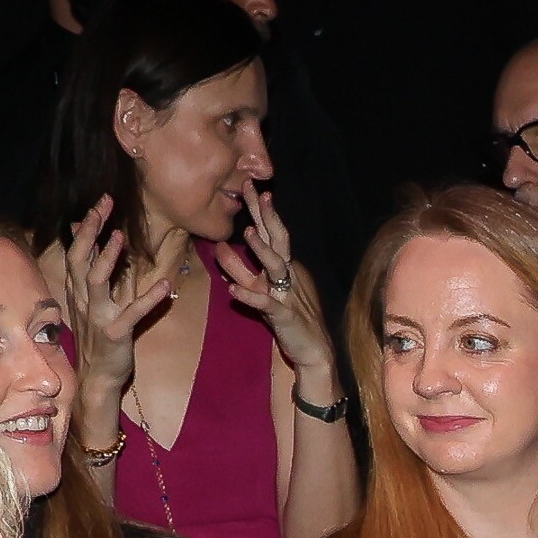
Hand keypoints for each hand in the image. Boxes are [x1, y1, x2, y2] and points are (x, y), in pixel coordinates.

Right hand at [56, 199, 173, 428]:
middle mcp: (83, 301)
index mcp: (78, 292)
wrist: (97, 379)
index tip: (100, 203)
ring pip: (95, 281)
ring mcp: (98, 317)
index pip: (76, 252)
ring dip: (107, 258)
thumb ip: (93, 275)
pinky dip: (149, 300)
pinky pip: (133, 313)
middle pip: (80, 258)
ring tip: (120, 236)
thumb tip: (96, 243)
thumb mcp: (91, 304)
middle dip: (90, 230)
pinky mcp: (116, 334)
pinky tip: (166, 288)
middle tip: (105, 205)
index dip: (86, 226)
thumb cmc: (98, 339)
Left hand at [210, 186, 333, 379]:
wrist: (315, 353)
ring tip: (246, 232)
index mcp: (286, 268)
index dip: (263, 210)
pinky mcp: (284, 316)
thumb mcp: (265, 293)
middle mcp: (288, 275)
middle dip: (264, 213)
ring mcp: (288, 294)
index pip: (273, 233)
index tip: (251, 185)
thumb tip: (222, 257)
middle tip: (250, 189)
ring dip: (260, 249)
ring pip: (274, 267)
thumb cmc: (290, 320)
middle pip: (277, 239)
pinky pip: (265, 304)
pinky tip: (233, 291)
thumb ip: (245, 274)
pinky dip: (249, 297)